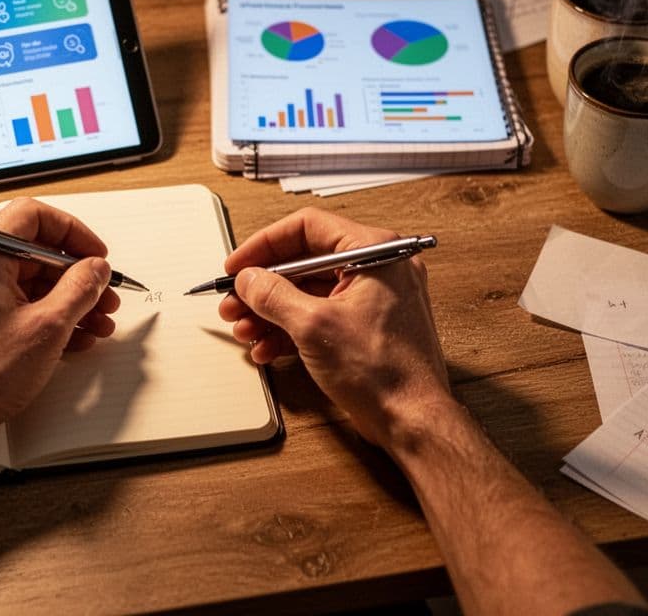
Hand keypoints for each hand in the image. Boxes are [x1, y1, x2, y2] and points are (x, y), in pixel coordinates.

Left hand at [0, 198, 120, 445]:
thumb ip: (80, 288)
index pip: (33, 216)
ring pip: (18, 284)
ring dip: (59, 301)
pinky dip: (34, 316)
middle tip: (100, 297)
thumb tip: (94, 270)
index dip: (73, 232)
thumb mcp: (48, 328)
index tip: (93, 255)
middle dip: (73, 278)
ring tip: (89, 325)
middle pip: (29, 255)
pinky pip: (2, 306)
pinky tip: (61, 339)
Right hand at [218, 208, 453, 451]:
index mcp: (376, 252)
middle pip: (306, 262)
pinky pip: (321, 316)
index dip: (266, 245)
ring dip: (272, 312)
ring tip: (245, 330)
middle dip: (265, 287)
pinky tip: (267, 347)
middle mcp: (379, 269)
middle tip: (235, 302)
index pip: (309, 228)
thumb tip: (250, 279)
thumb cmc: (386, 373)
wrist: (412, 420)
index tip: (239, 265)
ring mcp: (374, 300)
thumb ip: (274, 296)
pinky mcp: (366, 328)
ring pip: (310, 293)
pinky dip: (292, 330)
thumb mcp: (314, 326)